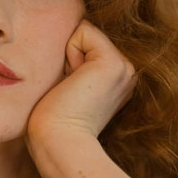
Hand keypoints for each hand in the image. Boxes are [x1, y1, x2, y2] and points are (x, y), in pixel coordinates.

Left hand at [25, 20, 135, 177]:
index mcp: (115, 80)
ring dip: (66, 57)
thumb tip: (62, 40)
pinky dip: (68, 53)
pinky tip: (72, 83)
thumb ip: (72, 67)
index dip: (66, 61)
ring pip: (83, 32)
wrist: (58, 146)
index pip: (86, 44)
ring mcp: (124, 68)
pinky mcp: (113, 63)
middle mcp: (126, 73)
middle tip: (68, 92)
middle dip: (67, 57)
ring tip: (70, 90)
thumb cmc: (51, 125)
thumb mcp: (66, 88)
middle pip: (85, 35)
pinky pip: (83, 31)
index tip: (67, 93)